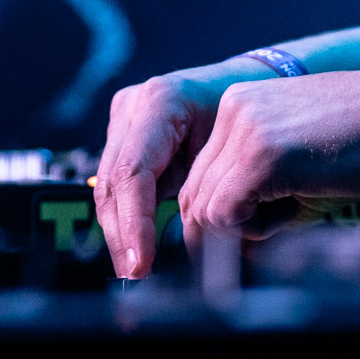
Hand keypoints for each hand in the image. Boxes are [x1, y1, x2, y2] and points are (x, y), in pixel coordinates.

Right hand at [93, 62, 270, 278]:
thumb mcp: (234, 149)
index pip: (133, 172)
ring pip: (108, 187)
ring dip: (120, 231)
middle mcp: (134, 106)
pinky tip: (136, 250)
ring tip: (134, 270)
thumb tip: (198, 246)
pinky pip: (118, 184)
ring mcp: (125, 119)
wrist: (252, 83)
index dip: (134, 223)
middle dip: (122, 234)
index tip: (142, 264)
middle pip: (113, 182)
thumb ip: (210, 190)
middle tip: (134, 274)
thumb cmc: (251, 118)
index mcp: (161, 101)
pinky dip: (126, 218)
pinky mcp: (124, 136)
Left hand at [175, 66, 359, 248]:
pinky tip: (304, 202)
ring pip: (206, 210)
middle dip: (226, 231)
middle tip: (277, 231)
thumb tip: (217, 243)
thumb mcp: (300, 160)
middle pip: (195, 195)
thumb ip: (256, 189)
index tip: (256, 232)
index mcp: (240, 105)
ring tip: (300, 205)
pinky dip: (259, 229)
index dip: (225, 216)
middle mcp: (233, 109)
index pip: (201, 177)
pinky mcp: (263, 154)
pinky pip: (228, 215)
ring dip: (248, 228)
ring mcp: (245, 128)